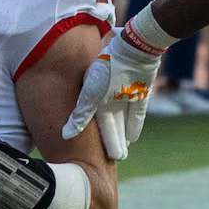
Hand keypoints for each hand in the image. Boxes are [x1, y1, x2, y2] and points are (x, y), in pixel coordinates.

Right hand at [66, 21, 164, 160]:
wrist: (134, 50)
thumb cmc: (107, 69)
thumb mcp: (91, 93)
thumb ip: (81, 114)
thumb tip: (66, 135)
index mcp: (96, 96)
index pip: (97, 123)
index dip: (99, 138)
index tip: (97, 156)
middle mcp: (109, 96)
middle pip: (111, 124)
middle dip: (112, 141)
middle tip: (116, 159)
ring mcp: (126, 94)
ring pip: (124, 120)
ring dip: (123, 136)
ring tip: (122, 154)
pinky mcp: (141, 92)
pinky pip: (138, 112)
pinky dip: (135, 124)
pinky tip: (133, 137)